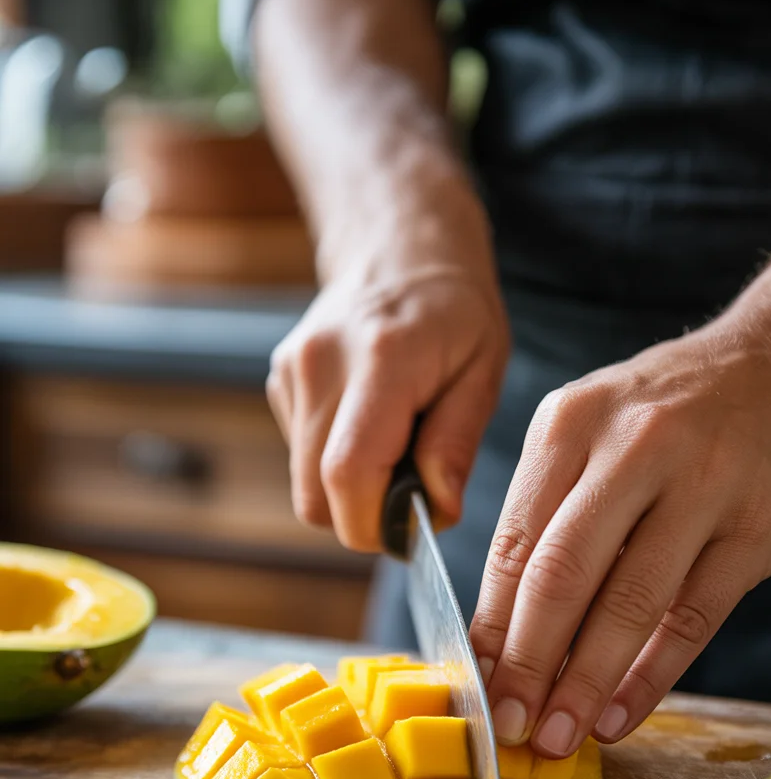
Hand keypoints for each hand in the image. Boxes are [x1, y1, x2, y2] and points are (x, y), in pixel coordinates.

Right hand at [267, 224, 508, 552]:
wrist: (399, 248)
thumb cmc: (454, 312)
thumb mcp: (483, 370)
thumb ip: (456, 443)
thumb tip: (436, 513)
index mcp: (381, 360)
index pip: (348, 474)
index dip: (373, 525)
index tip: (411, 530)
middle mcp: (321, 364)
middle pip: (314, 495)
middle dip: (362, 519)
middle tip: (410, 495)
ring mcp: (291, 371)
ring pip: (303, 484)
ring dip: (349, 493)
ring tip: (395, 449)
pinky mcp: (280, 381)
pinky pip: (301, 457)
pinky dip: (335, 463)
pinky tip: (369, 425)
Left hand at [470, 322, 770, 756]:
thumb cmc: (663, 416)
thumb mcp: (587, 432)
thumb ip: (543, 518)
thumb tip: (500, 634)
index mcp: (570, 424)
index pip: (515, 544)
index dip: (492, 626)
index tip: (478, 685)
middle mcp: (634, 447)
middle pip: (563, 575)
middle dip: (528, 664)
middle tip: (510, 727)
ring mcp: (704, 485)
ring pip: (631, 604)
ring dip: (587, 683)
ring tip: (560, 735)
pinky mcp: (757, 528)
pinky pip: (694, 617)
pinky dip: (652, 676)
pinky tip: (621, 715)